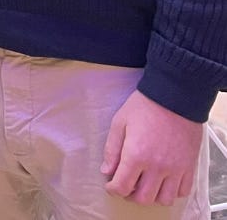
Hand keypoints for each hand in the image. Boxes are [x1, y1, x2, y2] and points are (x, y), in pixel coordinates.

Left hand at [101, 89, 202, 205]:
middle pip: (143, 198)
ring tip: (145, 184)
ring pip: (164, 199)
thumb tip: (107, 170)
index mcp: (136, 156)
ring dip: (152, 196)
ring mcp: (176, 169)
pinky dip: (172, 192)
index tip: (110, 185)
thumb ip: (112, 149)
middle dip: (130, 195)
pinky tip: (163, 181)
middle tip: (126, 184)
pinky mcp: (189, 167)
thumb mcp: (119, 123)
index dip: (113, 189)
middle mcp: (157, 167)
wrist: (174, 97)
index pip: (122, 186)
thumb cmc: (144, 107)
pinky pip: (183, 191)